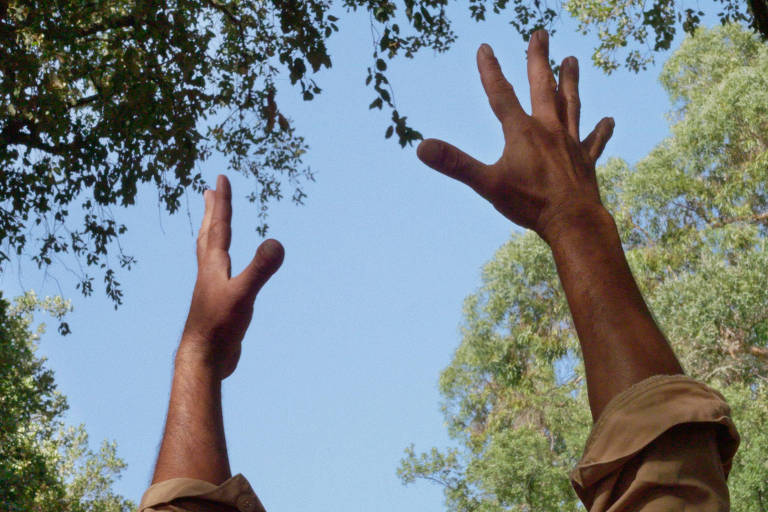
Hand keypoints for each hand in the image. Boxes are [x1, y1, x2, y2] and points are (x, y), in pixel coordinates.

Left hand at [179, 175, 283, 379]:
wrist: (203, 359)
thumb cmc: (220, 328)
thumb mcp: (244, 295)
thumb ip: (260, 269)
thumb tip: (277, 242)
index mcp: (214, 265)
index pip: (220, 226)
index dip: (222, 201)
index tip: (220, 178)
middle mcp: (209, 272)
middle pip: (209, 234)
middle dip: (212, 211)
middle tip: (209, 191)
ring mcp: (212, 288)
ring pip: (209, 254)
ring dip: (211, 233)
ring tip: (212, 224)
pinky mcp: (218, 304)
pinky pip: (219, 273)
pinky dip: (220, 261)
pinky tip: (226, 270)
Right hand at [416, 29, 614, 243]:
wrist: (572, 221)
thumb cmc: (529, 203)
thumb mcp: (486, 184)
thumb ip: (455, 163)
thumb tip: (421, 147)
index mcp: (522, 132)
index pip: (501, 95)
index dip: (491, 71)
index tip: (485, 48)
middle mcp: (548, 130)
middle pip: (543, 87)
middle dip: (539, 59)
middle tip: (540, 34)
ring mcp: (569, 143)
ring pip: (570, 105)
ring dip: (570, 82)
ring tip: (572, 60)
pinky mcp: (585, 160)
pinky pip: (594, 141)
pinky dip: (600, 130)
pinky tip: (608, 120)